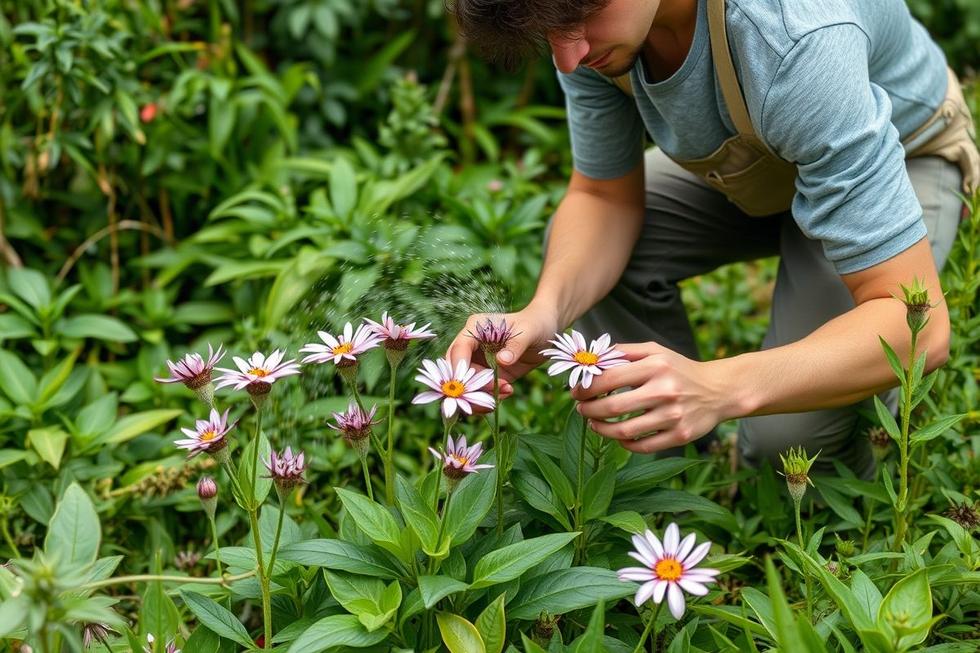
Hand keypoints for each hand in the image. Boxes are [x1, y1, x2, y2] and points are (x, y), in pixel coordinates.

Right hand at [446, 302, 560, 406]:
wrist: (546, 331)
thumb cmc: (535, 323)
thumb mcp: (528, 332)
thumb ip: (515, 345)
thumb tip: (501, 360)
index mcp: (475, 329)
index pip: (459, 348)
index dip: (459, 366)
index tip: (466, 384)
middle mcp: (472, 346)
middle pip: (457, 370)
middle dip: (468, 387)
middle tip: (488, 395)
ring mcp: (479, 362)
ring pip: (467, 385)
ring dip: (482, 395)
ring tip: (506, 392)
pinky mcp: (489, 375)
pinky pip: (482, 391)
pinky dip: (491, 397)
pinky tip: (508, 392)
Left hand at [571, 341, 734, 452]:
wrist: (719, 391)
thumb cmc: (680, 369)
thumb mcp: (656, 351)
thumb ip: (625, 352)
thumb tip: (592, 357)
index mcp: (655, 366)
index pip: (609, 378)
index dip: (586, 387)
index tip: (575, 391)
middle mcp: (664, 391)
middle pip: (612, 407)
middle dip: (588, 410)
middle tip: (580, 409)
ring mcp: (673, 416)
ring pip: (625, 431)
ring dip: (601, 429)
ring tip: (593, 423)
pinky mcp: (680, 436)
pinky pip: (643, 446)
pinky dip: (625, 443)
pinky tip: (618, 435)